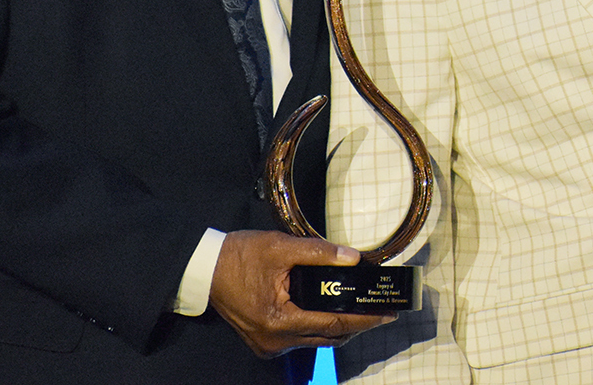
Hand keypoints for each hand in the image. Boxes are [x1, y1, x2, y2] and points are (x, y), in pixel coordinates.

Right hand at [209, 229, 394, 356]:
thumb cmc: (239, 256)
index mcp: (279, 320)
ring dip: (338, 327)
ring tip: (359, 308)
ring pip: (315, 340)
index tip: (387, 314)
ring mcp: (269, 345)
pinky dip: (318, 327)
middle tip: (379, 309)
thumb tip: (353, 259)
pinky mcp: (264, 342)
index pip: (334, 324)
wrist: (205, 269)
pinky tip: (330, 310)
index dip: (364, 319)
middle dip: (356, 325)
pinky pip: (300, 338)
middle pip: (328, 337)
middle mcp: (275, 340)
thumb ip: (319, 253)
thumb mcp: (281, 247)